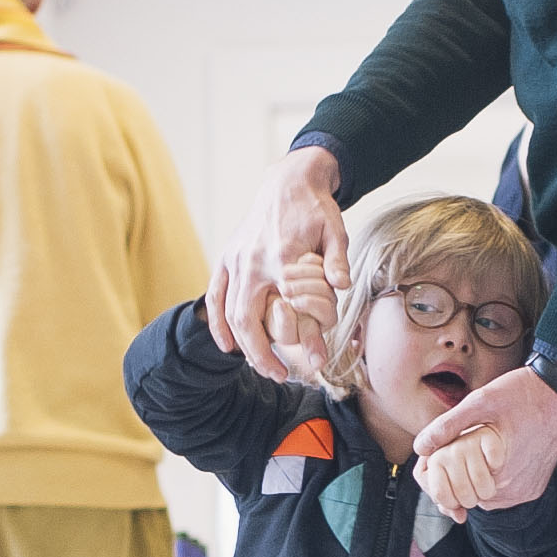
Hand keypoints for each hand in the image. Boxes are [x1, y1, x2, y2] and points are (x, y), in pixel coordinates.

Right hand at [210, 142, 346, 368]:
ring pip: (230, 313)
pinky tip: (228, 346)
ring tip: (261, 367)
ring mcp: (236, 260)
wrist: (288, 181)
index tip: (315, 361)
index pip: (288, 308)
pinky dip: (218, 323)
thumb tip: (341, 287)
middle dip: (261, 354)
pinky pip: (215, 295)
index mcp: (282, 256)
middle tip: (280, 376)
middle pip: (248, 320)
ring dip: (242, 345)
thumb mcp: (335, 230)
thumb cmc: (315, 209)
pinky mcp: (227, 257)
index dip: (300, 339)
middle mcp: (253, 261)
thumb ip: (337, 260)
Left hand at [413, 363, 556, 507]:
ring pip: (488, 497)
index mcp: (498, 472)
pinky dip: (497, 480)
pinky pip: (506, 494)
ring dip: (479, 479)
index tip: (448, 454)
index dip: (447, 474)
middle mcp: (515, 490)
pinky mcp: (535, 489)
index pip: (457, 491)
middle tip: (464, 451)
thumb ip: (448, 425)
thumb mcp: (480, 401)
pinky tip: (497, 458)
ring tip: (481, 452)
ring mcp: (527, 492)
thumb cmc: (520, 393)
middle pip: (472, 496)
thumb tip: (420, 447)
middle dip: (462, 477)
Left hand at [414, 427, 504, 513]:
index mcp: (433, 461)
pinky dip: (497, 469)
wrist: (481, 437)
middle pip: (462, 492)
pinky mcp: (488, 435)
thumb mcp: (449, 485)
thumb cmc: (461, 466)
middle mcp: (447, 449)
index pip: (440, 496)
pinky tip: (494, 465)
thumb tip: (460, 517)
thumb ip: (449, 504)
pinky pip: (495, 462)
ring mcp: (467, 440)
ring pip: (481, 481)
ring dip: (488, 490)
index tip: (457, 498)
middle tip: (474, 490)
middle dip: (472, 500)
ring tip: (486, 482)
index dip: (452, 504)